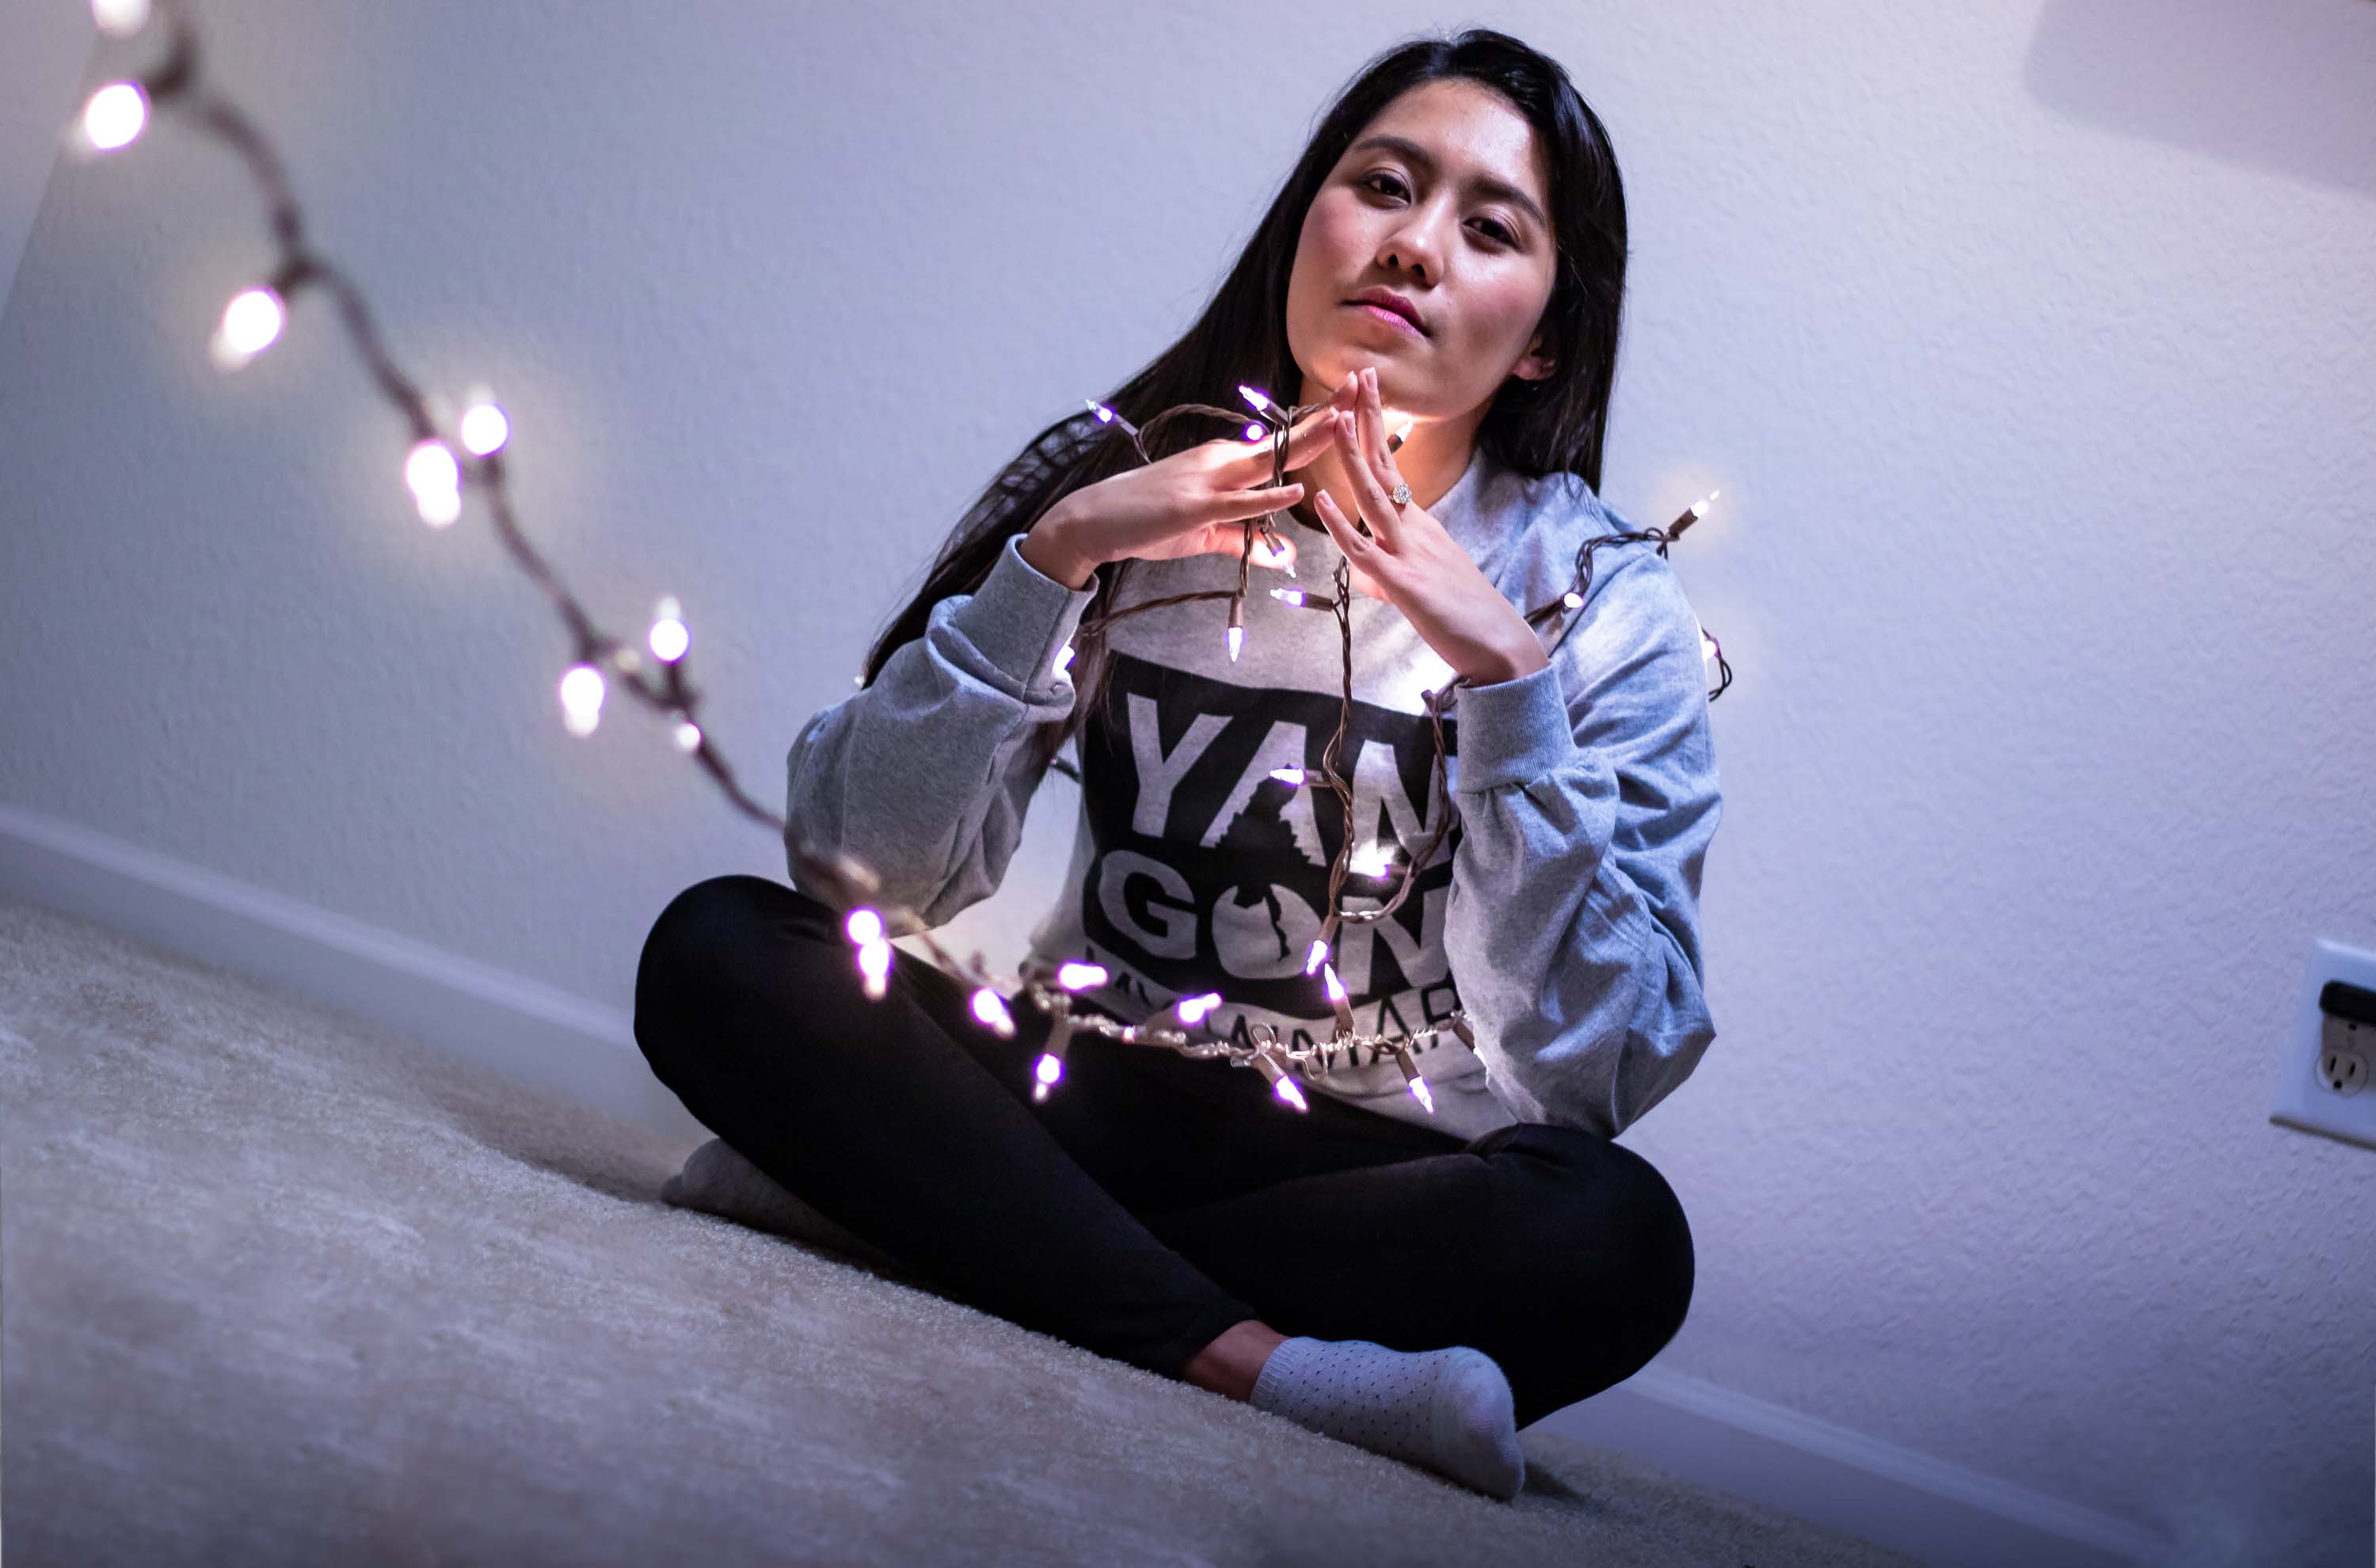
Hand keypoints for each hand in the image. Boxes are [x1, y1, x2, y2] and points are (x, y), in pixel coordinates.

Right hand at [1041, 396, 1348, 577]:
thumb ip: (1247, 541)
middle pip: (1283, 439)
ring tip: (1344, 424)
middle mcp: (1221, 461)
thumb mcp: (1205, 533)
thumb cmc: (1148, 521)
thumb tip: (1286, 558)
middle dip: (1325, 416)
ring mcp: (1208, 481)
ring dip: (1307, 443)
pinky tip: (1295, 490)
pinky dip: (1268, 497)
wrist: (1095, 520)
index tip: (1351, 402)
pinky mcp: (1194, 506)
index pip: (1280, 441)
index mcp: (1226, 462)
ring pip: (1267, 460)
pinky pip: (1239, 502)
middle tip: (1363, 387)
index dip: (1317, 423)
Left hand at [1310, 366, 1550, 686]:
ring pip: (1374, 498)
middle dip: (1370, 420)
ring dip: (1354, 458)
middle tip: (1359, 375)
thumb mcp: (1425, 580)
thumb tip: (1367, 565)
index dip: (1376, 429)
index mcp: (1419, 525)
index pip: (1390, 468)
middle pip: (1384, 467)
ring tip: (1338, 419)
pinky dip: (1340, 525)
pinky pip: (1364, 551)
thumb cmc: (1466, 615)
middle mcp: (1415, 530)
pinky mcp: (1404, 585)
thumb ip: (1392, 566)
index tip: (1366, 392)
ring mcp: (1409, 554)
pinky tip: (1322, 501)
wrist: (1501, 648)